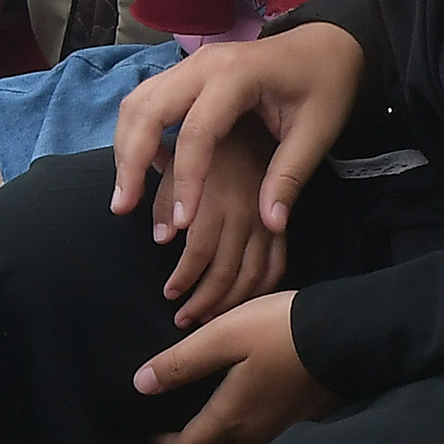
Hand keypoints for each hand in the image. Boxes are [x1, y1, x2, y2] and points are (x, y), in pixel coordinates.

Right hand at [113, 25, 363, 237]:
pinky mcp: (187, 73)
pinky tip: (149, 166)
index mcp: (239, 74)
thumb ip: (289, 175)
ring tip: (126, 194)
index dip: (187, 179)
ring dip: (125, 146)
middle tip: (123, 207)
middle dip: (131, 160)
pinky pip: (147, 99)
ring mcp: (192, 64)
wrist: (326, 45)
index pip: (197, 130)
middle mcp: (205, 63)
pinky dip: (136, 132)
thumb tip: (270, 224)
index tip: (183, 224)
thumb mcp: (318, 131)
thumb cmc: (325, 85)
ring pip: (138, 101)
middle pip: (148, 109)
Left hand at [138, 291, 329, 443]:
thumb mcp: (223, 336)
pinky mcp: (304, 418)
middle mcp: (256, 434)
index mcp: (232, 417)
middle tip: (175, 433)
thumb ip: (181, 362)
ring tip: (208, 423)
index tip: (150, 432)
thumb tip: (140, 385)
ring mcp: (283, 429)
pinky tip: (248, 410)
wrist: (348, 332)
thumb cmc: (280, 331)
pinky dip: (246, 433)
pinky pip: (265, 438)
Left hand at [159, 137, 288, 327]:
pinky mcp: (282, 225)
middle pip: (225, 271)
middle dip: (203, 301)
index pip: (199, 253)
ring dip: (230, 303)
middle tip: (184, 319)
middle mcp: (245, 214)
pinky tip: (244, 302)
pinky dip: (261, 289)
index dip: (183, 279)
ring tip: (209, 318)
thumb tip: (161, 240)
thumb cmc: (210, 146)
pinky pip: (276, 266)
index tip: (169, 293)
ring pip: (252, 276)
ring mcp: (267, 222)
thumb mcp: (178, 163)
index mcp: (216, 199)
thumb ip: (166, 202)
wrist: (257, 124)